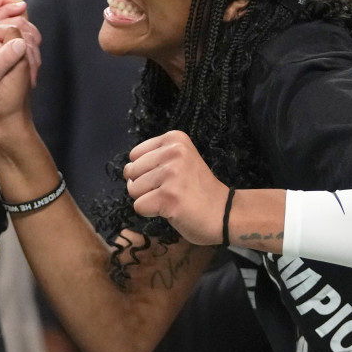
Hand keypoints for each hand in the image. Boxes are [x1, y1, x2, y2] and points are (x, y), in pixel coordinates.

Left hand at [123, 130, 229, 244]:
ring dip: (148, 200)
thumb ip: (155, 159)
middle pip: (131, 172)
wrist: (225, 213)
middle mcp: (173, 151)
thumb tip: (126, 173)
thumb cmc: (198, 190)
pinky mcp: (168, 196)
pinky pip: (139, 206)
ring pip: (133, 189)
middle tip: (171, 190)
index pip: (135, 155)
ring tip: (172, 199)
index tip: (169, 177)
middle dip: (145, 186)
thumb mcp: (181, 160)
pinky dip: (151, 213)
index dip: (146, 171)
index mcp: (175, 138)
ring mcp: (171, 173)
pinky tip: (171, 210)